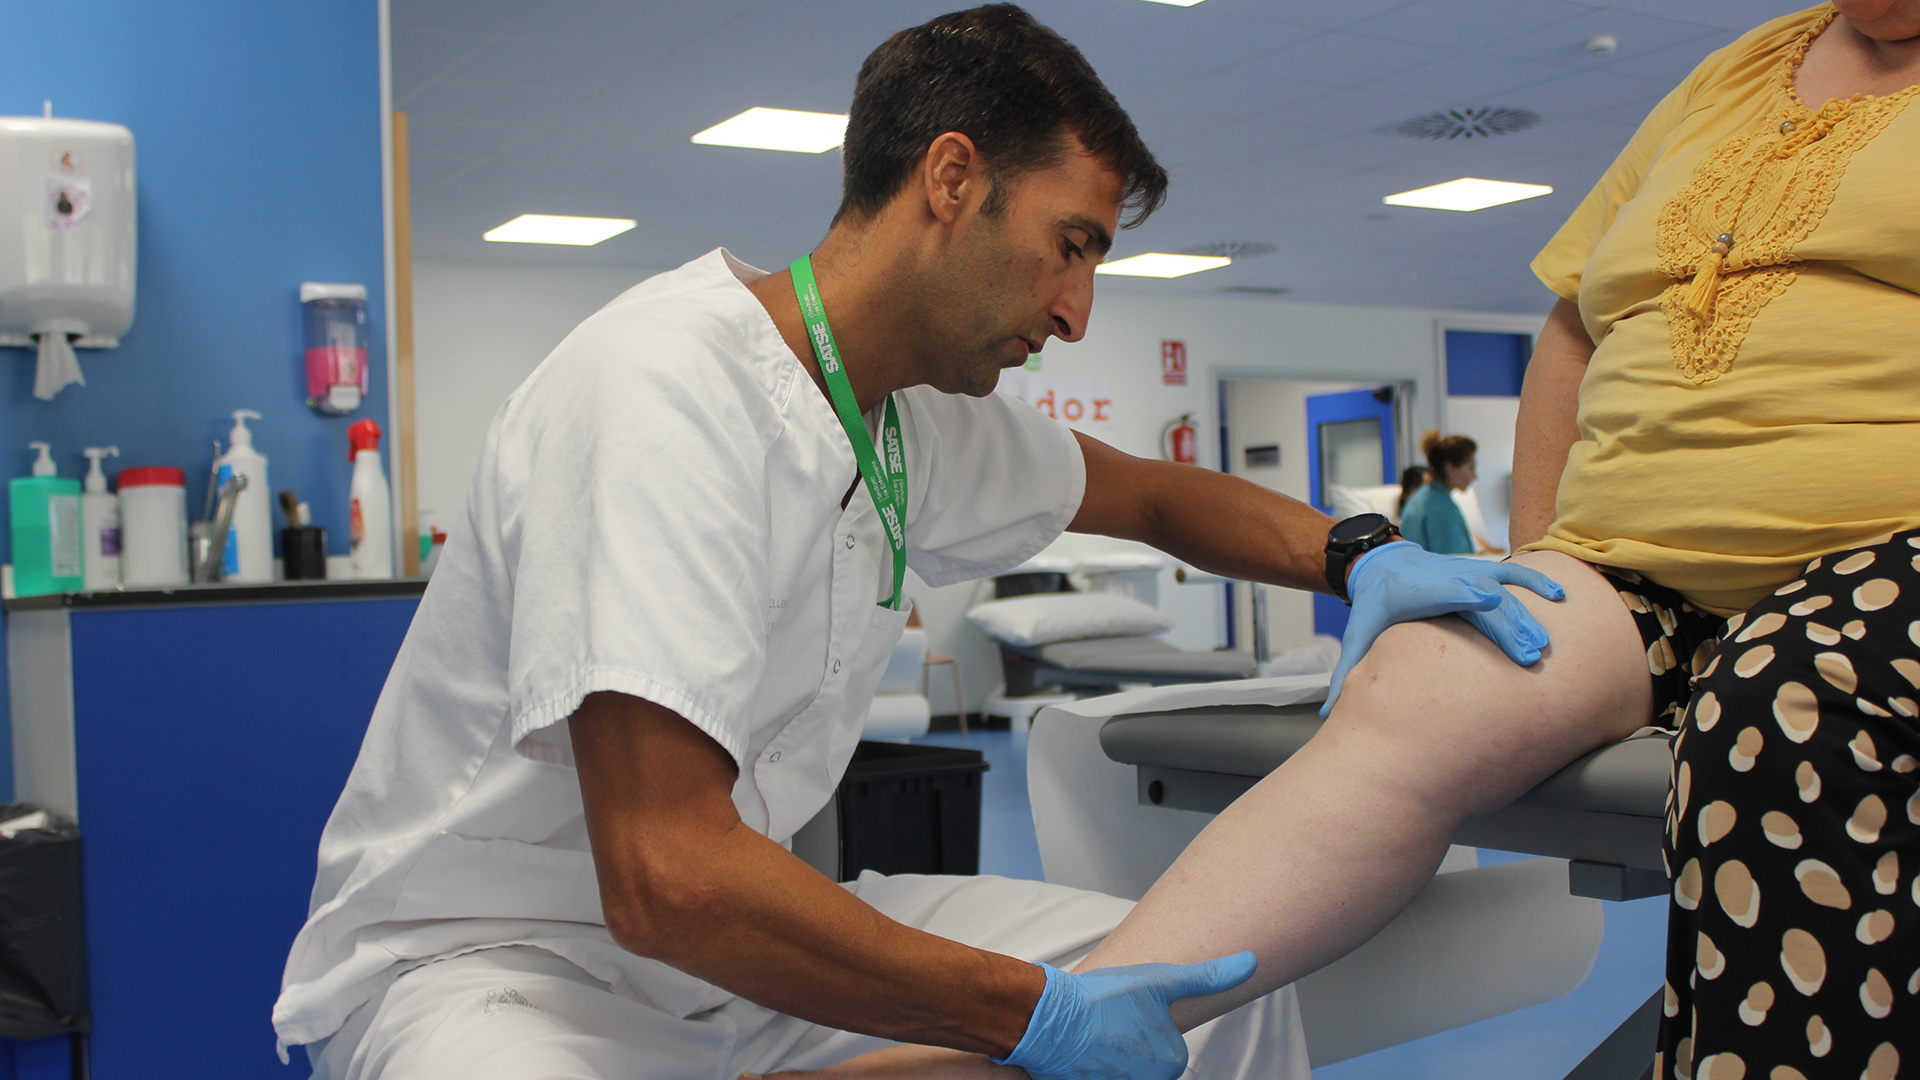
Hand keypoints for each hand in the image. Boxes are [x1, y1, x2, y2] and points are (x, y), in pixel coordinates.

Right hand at [993, 952, 1255, 1079]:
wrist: (1047, 1019)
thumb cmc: (1103, 999)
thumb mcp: (1161, 980)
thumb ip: (1209, 976)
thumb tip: (1252, 962)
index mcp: (1172, 1062)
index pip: (1166, 1046)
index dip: (1145, 1024)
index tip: (1124, 1013)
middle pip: (1144, 1062)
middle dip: (1127, 1045)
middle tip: (1107, 1026)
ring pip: (1120, 1069)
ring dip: (1108, 1055)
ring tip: (1093, 1037)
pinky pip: (1100, 1074)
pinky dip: (1091, 1066)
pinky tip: (1081, 1052)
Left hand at [1322, 542, 1562, 717]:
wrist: (1385, 565)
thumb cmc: (1375, 606)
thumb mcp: (1360, 634)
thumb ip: (1350, 672)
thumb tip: (1330, 714)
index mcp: (1413, 592)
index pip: (1441, 589)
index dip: (1463, 593)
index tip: (1486, 600)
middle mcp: (1444, 577)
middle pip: (1480, 596)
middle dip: (1505, 623)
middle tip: (1529, 654)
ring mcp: (1465, 571)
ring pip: (1502, 586)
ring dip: (1526, 611)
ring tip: (1545, 639)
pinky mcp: (1481, 571)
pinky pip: (1513, 572)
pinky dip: (1535, 581)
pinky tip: (1560, 596)